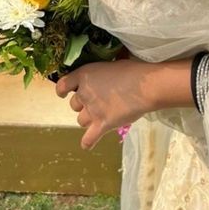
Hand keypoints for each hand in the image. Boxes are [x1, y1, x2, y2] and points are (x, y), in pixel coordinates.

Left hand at [56, 58, 192, 148]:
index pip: (63, 85)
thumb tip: (100, 81)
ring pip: (81, 120)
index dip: (62, 91)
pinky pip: (89, 138)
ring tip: (102, 115)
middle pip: (74, 105)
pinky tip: (88, 144)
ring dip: (89, 119)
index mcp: (84, 75)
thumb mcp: (110, 65)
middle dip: (83, 104)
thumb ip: (99, 76)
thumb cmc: (132, 70)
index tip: (64, 94)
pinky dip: (88, 142)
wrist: (146, 85)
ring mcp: (92, 110)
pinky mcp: (102, 124)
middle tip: (98, 102)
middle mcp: (84, 93)